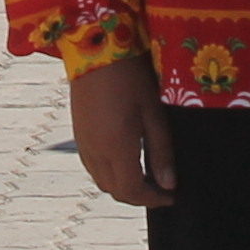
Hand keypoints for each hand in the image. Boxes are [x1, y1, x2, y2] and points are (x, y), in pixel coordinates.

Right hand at [66, 54, 175, 207]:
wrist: (94, 49)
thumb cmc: (130, 77)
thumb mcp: (154, 113)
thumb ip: (161, 151)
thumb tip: (169, 184)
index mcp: (116, 148)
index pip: (132, 191)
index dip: (153, 200)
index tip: (170, 197)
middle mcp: (95, 151)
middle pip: (115, 191)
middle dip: (139, 197)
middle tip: (160, 189)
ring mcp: (83, 143)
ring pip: (101, 181)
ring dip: (123, 186)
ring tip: (145, 176)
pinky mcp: (78, 134)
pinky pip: (92, 167)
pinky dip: (109, 173)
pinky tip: (124, 159)